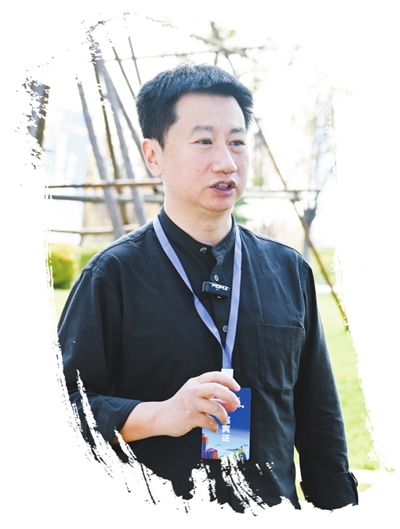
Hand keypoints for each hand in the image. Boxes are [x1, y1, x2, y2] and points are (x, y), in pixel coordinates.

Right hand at [117, 371, 240, 442]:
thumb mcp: (193, 395)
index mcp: (195, 382)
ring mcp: (191, 403)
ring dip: (224, 415)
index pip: (215, 376)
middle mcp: (193, 390)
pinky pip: (209, 421)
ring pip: (215, 407)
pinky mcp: (190, 416)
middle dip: (230, 396)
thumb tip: (229, 403)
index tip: (237, 388)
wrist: (161, 416)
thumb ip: (209, 396)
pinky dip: (214, 425)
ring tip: (225, 420)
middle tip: (236, 404)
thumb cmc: (180, 406)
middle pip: (216, 388)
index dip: (228, 381)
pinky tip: (213, 427)